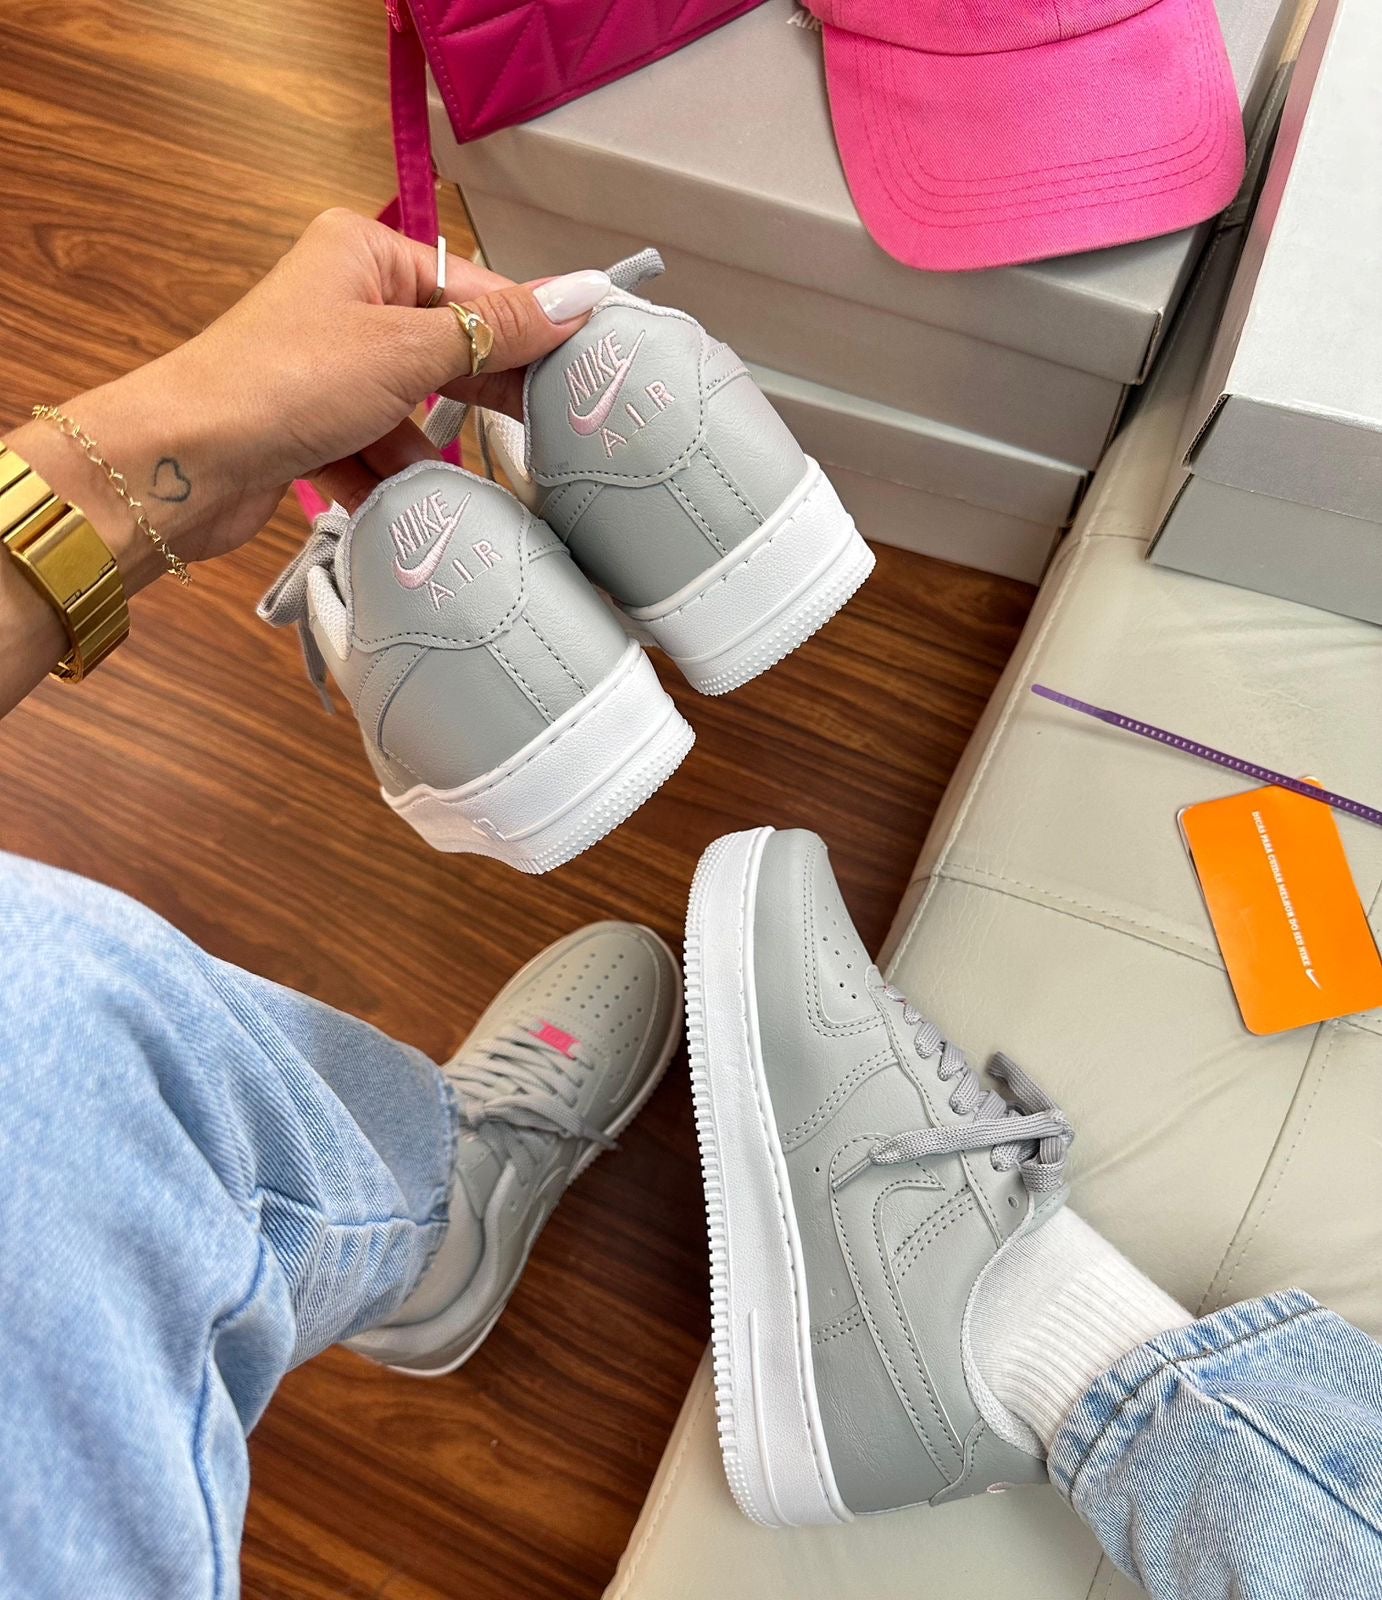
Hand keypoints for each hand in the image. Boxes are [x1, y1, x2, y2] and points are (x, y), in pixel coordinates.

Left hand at [5, 209, 609, 583]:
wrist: (182, 462)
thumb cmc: (287, 382)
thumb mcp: (406, 350)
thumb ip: (496, 333)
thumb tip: (582, 297)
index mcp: (366, 255)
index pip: (475, 288)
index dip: (532, 329)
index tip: (591, 369)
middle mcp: (346, 302)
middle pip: (450, 349)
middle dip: (489, 394)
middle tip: (558, 431)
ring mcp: (328, 369)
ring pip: (416, 409)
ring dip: (435, 450)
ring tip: (477, 485)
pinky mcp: (313, 429)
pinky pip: (379, 451)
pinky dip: (397, 479)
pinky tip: (419, 507)